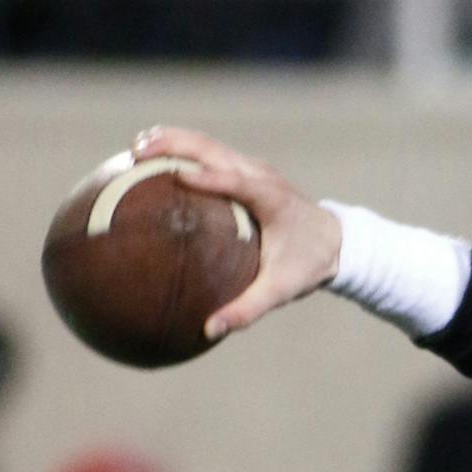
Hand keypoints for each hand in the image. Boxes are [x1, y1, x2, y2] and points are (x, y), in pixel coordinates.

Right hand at [131, 126, 341, 340]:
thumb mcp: (282, 291)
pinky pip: (210, 154)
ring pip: (209, 145)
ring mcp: (253, 169)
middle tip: (136, 151)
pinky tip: (152, 162)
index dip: (208, 177)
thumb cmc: (307, 265)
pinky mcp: (247, 171)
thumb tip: (209, 331)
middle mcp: (261, 176)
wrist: (336, 242)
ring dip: (173, 140)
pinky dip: (181, 151)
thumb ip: (247, 309)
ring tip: (134, 147)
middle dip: (175, 144)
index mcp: (271, 199)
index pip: (237, 181)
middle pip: (214, 149)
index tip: (175, 176)